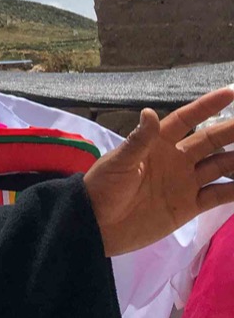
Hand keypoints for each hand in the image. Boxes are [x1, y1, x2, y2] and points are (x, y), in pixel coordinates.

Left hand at [84, 89, 233, 255]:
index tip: (230, 93)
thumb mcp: (119, 163)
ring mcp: (185, 182)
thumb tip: (150, 112)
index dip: (207, 107)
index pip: (186, 120)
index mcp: (157, 144)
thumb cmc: (103, 188)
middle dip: (232, 131)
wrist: (97, 224)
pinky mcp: (189, 206)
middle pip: (211, 141)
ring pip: (221, 166)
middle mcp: (176, 159)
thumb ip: (138, 140)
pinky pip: (219, 195)